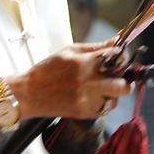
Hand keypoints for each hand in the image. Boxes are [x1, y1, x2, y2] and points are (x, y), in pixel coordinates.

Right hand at [8, 43, 131, 119]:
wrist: (29, 94)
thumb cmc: (48, 69)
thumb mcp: (70, 51)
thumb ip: (97, 47)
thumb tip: (118, 39)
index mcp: (84, 63)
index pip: (117, 57)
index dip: (121, 56)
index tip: (119, 57)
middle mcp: (88, 83)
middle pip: (124, 86)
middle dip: (125, 80)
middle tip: (117, 76)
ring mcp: (87, 101)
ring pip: (116, 100)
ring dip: (112, 93)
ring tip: (99, 87)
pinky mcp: (84, 113)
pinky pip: (104, 109)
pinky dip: (101, 102)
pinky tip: (90, 95)